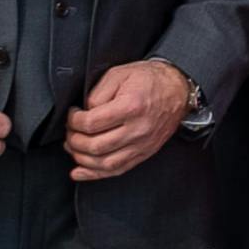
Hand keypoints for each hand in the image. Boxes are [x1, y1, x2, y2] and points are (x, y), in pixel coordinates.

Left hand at [61, 59, 193, 179]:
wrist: (178, 89)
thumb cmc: (149, 80)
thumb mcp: (119, 74)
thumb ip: (97, 93)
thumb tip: (84, 112)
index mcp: (131, 107)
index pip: (91, 123)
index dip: (73, 121)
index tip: (72, 115)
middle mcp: (138, 129)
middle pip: (95, 146)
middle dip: (74, 140)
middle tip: (70, 131)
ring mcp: (142, 144)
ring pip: (104, 163)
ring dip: (81, 158)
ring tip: (73, 148)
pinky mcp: (144, 152)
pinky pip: (117, 170)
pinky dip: (95, 174)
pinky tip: (80, 172)